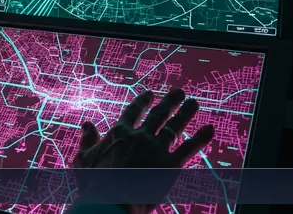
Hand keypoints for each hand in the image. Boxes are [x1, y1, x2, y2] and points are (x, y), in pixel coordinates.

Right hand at [73, 89, 214, 213]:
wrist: (112, 200)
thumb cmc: (95, 183)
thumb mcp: (83, 159)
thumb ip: (87, 140)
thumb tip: (87, 124)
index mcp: (120, 133)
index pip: (133, 111)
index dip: (143, 101)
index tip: (151, 94)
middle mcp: (140, 136)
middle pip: (158, 114)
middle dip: (169, 102)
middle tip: (179, 93)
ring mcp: (156, 149)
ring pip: (174, 127)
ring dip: (186, 113)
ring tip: (194, 103)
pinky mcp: (171, 164)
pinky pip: (189, 148)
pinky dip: (201, 138)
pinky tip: (209, 128)